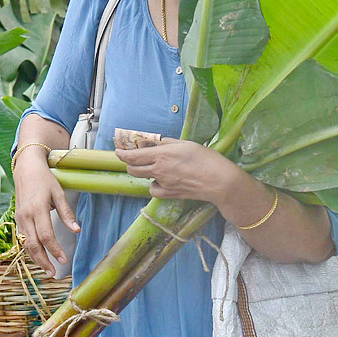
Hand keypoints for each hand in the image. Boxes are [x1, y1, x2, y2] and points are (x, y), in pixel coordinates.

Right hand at [13, 148, 78, 276]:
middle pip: (33, 244)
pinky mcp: (17, 219)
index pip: (46, 235)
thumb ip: (67, 214)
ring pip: (26, 244)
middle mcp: (26, 216)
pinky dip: (30, 250)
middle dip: (43, 261)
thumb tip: (77, 230)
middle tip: (53, 273)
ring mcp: (19, 218)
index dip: (55, 250)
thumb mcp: (59, 193)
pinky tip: (39, 256)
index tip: (64, 259)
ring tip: (47, 269)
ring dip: (36, 258)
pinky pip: (23, 238)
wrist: (26, 169)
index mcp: (38, 209)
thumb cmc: (45, 180)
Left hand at [116, 138, 240, 202]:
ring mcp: (163, 183)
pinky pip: (154, 190)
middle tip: (133, 159)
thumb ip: (168, 143)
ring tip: (152, 168)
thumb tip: (157, 142)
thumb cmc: (206, 159)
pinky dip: (155, 185)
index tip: (118, 151)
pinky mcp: (169, 194)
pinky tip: (163, 181)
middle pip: (133, 169)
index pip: (134, 155)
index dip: (122, 154)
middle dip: (129, 163)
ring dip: (142, 173)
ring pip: (143, 179)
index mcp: (162, 154)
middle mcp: (159, 169)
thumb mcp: (187, 144)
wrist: (219, 181)